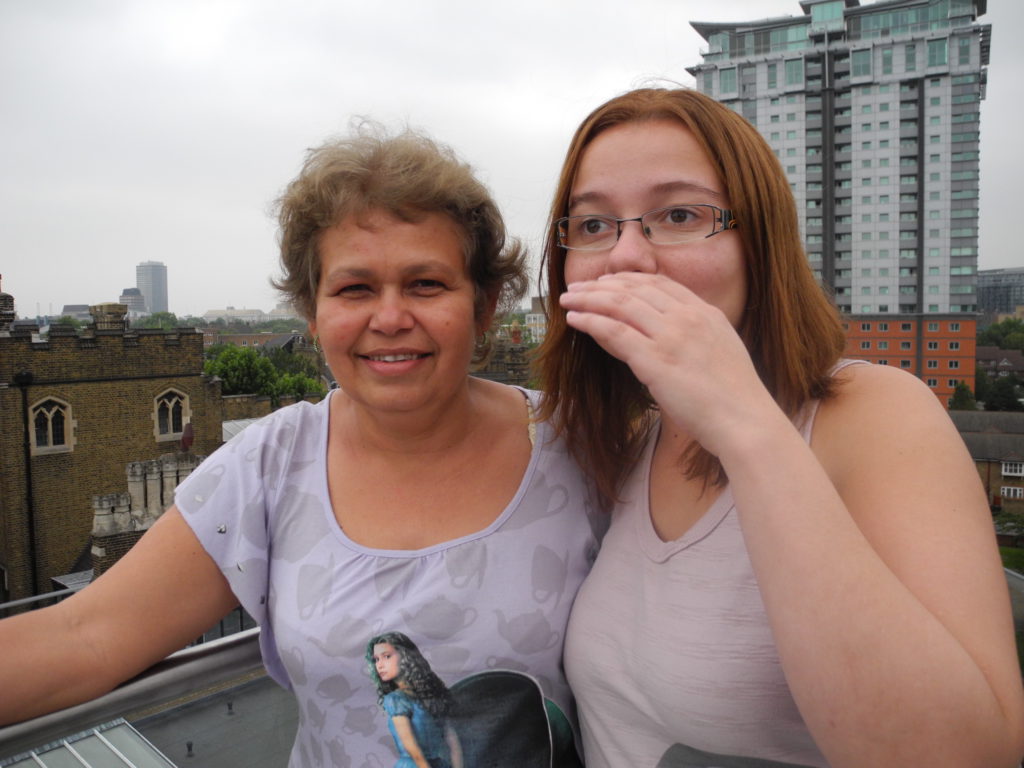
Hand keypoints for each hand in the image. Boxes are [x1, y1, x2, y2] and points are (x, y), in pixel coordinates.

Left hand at [559, 272, 779, 455]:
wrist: (745, 421)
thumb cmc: (734, 399)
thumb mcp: (719, 352)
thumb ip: (695, 337)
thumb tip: (667, 337)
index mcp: (705, 313)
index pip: (659, 283)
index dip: (628, 279)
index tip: (608, 281)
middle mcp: (687, 317)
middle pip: (635, 288)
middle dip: (602, 284)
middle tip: (579, 286)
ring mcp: (671, 336)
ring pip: (619, 304)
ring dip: (589, 298)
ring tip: (568, 298)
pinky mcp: (654, 359)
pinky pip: (613, 331)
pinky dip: (590, 321)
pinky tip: (575, 319)